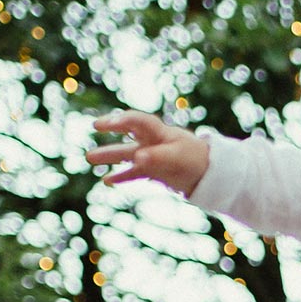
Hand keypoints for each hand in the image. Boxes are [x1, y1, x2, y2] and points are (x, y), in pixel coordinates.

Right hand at [88, 111, 210, 194]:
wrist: (211, 175)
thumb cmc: (196, 160)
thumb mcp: (177, 158)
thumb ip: (156, 157)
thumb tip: (137, 158)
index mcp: (160, 132)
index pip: (138, 121)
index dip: (121, 120)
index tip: (105, 124)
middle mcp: (153, 141)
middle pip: (129, 135)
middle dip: (112, 129)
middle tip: (95, 125)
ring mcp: (152, 156)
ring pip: (127, 154)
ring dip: (109, 156)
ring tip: (89, 158)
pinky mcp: (154, 171)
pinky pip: (134, 173)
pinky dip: (122, 176)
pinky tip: (106, 181)